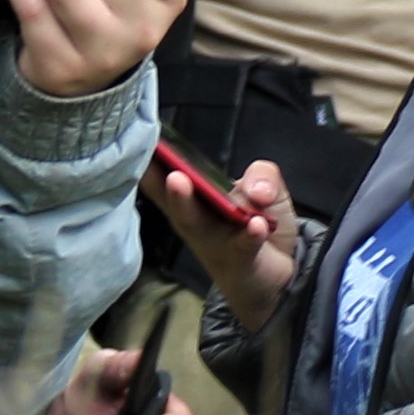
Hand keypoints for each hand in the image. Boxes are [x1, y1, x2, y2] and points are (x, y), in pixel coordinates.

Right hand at [159, 153, 298, 319]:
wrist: (280, 273)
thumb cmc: (259, 225)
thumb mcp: (264, 187)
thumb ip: (261, 174)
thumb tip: (257, 190)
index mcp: (193, 201)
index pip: (164, 178)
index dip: (149, 162)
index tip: (133, 141)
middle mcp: (195, 221)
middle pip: (173, 199)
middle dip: (159, 178)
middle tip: (147, 157)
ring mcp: (214, 243)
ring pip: (197, 223)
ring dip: (185, 203)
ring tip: (177, 182)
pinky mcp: (240, 261)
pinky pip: (243, 245)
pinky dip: (249, 235)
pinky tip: (255, 225)